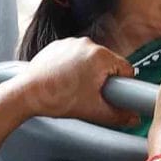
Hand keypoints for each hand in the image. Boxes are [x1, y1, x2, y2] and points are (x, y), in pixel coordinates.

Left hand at [11, 36, 144, 128]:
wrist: (27, 93)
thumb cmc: (57, 99)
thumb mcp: (93, 111)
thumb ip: (118, 116)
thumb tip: (133, 118)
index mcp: (101, 56)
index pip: (125, 69)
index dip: (121, 85)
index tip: (110, 94)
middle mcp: (88, 44)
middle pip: (107, 64)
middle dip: (101, 79)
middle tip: (88, 95)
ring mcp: (71, 42)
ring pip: (90, 59)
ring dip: (87, 72)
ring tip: (73, 88)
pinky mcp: (58, 45)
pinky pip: (74, 55)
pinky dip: (72, 66)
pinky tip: (63, 80)